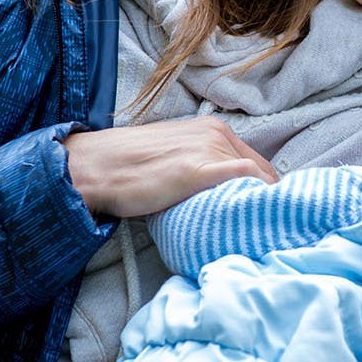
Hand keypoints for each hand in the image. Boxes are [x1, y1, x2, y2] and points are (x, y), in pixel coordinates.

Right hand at [62, 117, 277, 216]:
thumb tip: (224, 194)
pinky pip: (244, 178)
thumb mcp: (176, 158)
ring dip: (261, 206)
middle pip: (263, 175)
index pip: (258, 165)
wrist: (94, 167)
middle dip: (267, 202)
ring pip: (257, 180)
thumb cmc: (130, 167)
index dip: (265, 192)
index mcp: (213, 129)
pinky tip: (258, 218)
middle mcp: (216, 134)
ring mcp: (208, 149)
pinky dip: (256, 197)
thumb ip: (202, 168)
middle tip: (266, 229)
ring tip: (261, 232)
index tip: (267, 215)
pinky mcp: (197, 170)